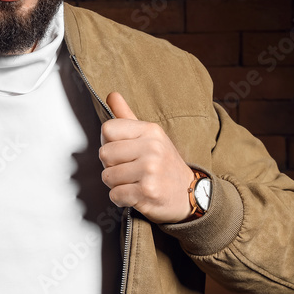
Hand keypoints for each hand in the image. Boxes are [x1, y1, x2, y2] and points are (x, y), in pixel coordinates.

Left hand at [99, 91, 195, 223]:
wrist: (189, 194)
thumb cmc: (164, 164)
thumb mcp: (150, 136)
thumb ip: (127, 116)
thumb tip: (111, 94)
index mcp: (150, 130)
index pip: (107, 129)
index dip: (108, 143)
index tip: (122, 151)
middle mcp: (152, 147)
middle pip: (104, 154)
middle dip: (111, 166)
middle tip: (129, 170)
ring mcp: (150, 170)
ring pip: (107, 176)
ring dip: (116, 184)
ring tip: (133, 182)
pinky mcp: (148, 191)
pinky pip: (115, 195)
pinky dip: (121, 199)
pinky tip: (136, 194)